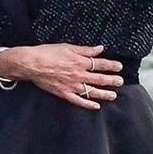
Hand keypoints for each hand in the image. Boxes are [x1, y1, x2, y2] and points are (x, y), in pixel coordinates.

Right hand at [2, 44, 123, 110]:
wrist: (31, 64)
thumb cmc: (47, 53)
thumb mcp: (68, 47)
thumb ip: (85, 50)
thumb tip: (100, 49)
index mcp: (80, 62)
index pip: (101, 64)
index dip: (112, 65)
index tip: (119, 66)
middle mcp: (78, 75)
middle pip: (99, 79)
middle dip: (112, 80)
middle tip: (120, 81)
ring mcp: (72, 86)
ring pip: (92, 91)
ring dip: (104, 94)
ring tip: (113, 95)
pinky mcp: (64, 93)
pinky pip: (78, 101)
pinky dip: (88, 104)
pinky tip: (96, 106)